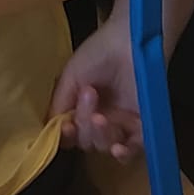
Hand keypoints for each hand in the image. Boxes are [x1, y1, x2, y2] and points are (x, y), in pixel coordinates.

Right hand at [50, 16, 141, 161]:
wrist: (129, 40)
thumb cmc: (98, 53)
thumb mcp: (71, 75)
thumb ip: (59, 103)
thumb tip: (51, 130)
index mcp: (82, 109)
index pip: (71, 135)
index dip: (66, 136)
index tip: (67, 127)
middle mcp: (101, 120)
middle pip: (86, 142)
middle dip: (84, 125)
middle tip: (90, 96)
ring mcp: (122, 125)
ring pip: (105, 147)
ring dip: (100, 135)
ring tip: (101, 115)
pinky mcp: (142, 126)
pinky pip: (132, 151)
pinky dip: (123, 154)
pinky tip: (117, 148)